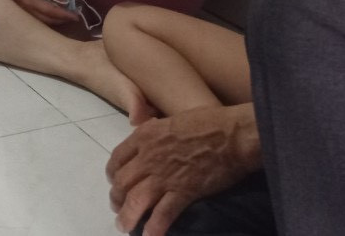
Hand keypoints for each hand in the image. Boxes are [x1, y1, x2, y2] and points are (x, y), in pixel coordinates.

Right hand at [0, 0, 78, 24]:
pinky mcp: (24, 11)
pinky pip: (38, 19)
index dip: (65, 15)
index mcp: (30, 1)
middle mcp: (26, 10)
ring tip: (67, 15)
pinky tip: (56, 13)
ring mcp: (24, 12)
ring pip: (43, 22)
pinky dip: (49, 18)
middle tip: (74, 16)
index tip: (76, 16)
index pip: (51, 12)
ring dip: (56, 21)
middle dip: (62, 20)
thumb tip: (65, 3)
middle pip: (47, 21)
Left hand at [106, 105, 260, 235]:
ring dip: (127, 217)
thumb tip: (147, 132)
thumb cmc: (207, 122)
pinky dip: (153, 228)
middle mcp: (149, 157)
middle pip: (122, 182)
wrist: (232, 134)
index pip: (117, 158)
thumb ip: (156, 129)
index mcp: (145, 136)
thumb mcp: (171, 119)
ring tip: (125, 227)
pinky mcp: (183, 192)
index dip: (113, 174)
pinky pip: (162, 214)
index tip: (115, 182)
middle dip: (116, 199)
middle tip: (118, 208)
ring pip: (135, 200)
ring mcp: (164, 176)